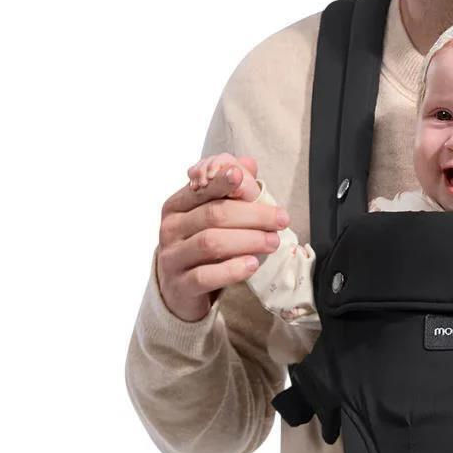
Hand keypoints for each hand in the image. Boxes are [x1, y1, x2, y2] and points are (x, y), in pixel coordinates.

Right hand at [156, 154, 287, 322]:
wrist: (179, 290)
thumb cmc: (200, 246)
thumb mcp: (212, 216)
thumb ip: (230, 189)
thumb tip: (248, 163)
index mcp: (177, 206)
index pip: (203, 189)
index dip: (224, 182)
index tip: (245, 179)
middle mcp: (171, 229)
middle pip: (214, 215)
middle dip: (253, 216)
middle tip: (281, 220)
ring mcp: (172, 258)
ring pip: (211, 243)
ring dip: (248, 240)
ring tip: (273, 242)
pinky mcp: (180, 286)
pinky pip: (206, 276)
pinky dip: (232, 269)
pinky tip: (252, 264)